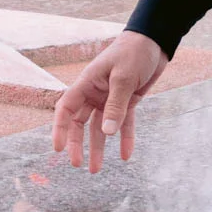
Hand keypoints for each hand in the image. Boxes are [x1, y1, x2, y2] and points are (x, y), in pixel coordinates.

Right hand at [51, 32, 167, 172]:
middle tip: (78, 164)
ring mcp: (110, 98)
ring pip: (100, 127)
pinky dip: (124, 139)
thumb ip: (115, 106)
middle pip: (80, 122)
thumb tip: (107, 133)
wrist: (154, 42)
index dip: (59, 129)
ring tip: (97, 169)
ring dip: (98, 147)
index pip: (66, 108)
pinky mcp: (127, 101)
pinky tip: (125, 155)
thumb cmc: (133, 52)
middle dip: (77, 144)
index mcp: (87, 83)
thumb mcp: (124, 78)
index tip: (57, 149)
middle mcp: (95, 93)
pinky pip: (123, 124)